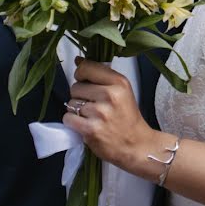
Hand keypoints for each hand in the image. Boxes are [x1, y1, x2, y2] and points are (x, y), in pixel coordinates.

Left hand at [62, 59, 165, 176]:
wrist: (136, 145)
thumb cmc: (127, 117)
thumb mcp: (122, 90)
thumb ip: (101, 75)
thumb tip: (78, 60)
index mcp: (119, 82)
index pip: (87, 67)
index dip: (81, 74)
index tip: (86, 82)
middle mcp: (110, 95)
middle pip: (75, 86)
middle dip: (80, 96)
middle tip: (93, 105)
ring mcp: (99, 113)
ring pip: (70, 103)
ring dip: (76, 110)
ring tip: (91, 116)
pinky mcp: (90, 129)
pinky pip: (68, 118)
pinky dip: (73, 122)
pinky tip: (85, 125)